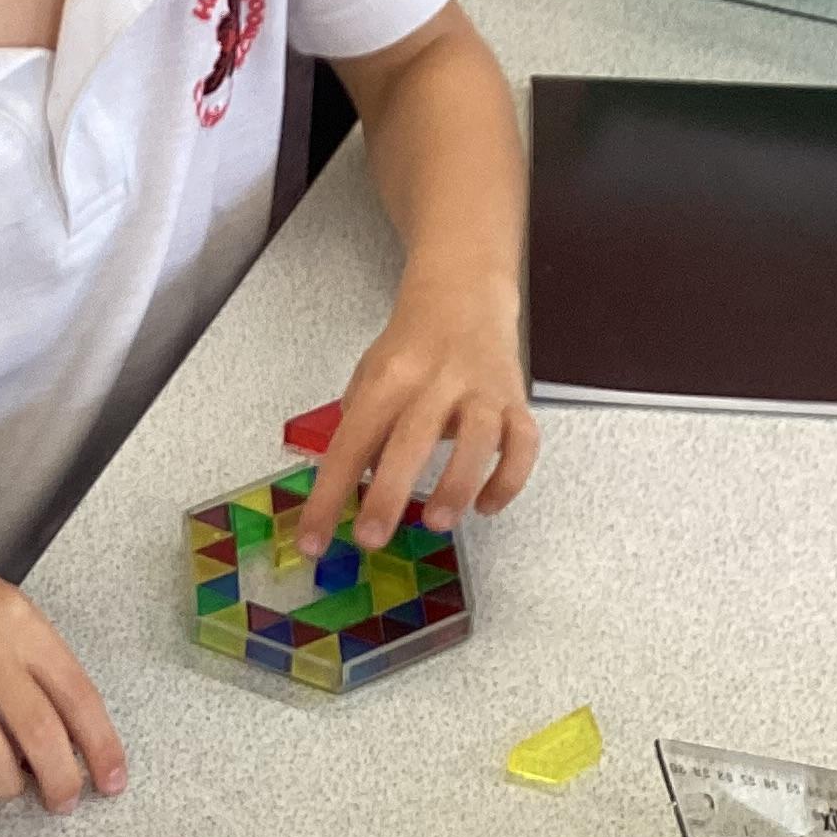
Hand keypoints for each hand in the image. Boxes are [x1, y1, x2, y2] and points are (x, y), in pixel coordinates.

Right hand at [0, 514, 124, 812]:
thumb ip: (30, 657)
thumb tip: (63, 727)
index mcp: (19, 620)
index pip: (77, 694)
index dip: (101, 745)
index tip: (112, 780)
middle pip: (41, 733)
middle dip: (61, 781)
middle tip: (64, 802)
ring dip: (8, 786)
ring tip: (11, 788)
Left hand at [295, 270, 536, 556]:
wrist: (465, 294)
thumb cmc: (410, 348)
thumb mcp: (370, 379)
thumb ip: (361, 432)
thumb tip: (346, 495)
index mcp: (388, 379)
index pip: (350, 443)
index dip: (328, 496)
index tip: (313, 542)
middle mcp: (436, 382)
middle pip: (411, 439)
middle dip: (389, 494)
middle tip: (371, 539)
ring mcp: (481, 391)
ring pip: (477, 438)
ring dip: (458, 484)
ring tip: (438, 523)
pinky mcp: (516, 401)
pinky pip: (523, 443)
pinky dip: (509, 478)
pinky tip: (487, 506)